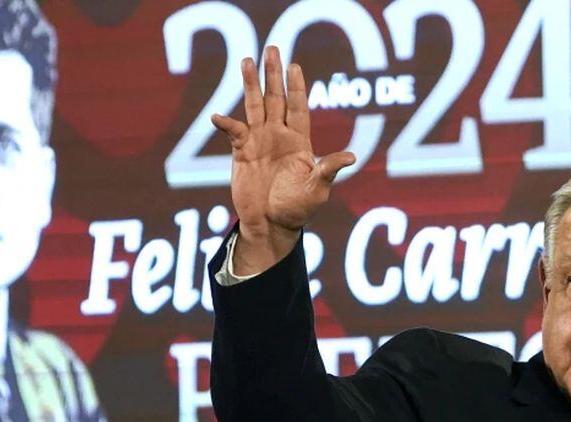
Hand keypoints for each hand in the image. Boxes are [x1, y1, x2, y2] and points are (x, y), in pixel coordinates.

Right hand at [210, 46, 355, 274]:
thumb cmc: (298, 209)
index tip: (295, 66)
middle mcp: (279, 137)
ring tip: (246, 60)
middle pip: (276, 99)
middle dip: (273, 75)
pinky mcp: (241, 152)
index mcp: (299, 142)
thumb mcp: (317, 189)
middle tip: (271, 49)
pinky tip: (219, 117)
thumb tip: (351, 157)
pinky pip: (233, 132)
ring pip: (255, 106)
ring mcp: (259, 142)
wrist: (272, 224)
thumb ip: (329, 170)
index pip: (298, 108)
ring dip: (250, 85)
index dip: (296, 87)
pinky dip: (226, 124)